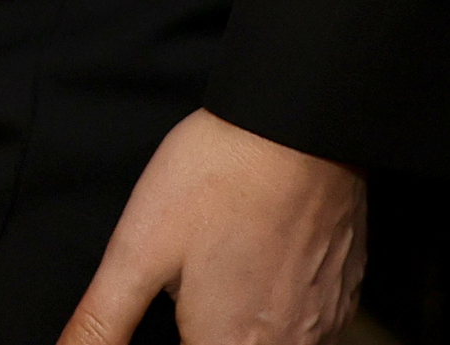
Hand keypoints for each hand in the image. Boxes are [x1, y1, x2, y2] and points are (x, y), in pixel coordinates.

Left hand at [60, 109, 364, 342]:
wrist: (297, 127)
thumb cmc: (215, 179)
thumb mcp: (137, 249)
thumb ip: (105, 318)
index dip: (175, 336)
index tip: (169, 311)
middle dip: (204, 328)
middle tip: (193, 281)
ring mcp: (323, 326)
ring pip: (275, 343)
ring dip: (244, 324)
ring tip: (222, 265)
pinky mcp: (345, 297)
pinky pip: (308, 326)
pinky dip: (278, 308)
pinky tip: (260, 263)